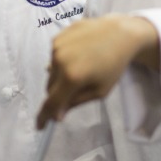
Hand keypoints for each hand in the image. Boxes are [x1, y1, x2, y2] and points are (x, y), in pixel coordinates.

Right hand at [37, 14, 159, 127]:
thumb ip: (75, 103)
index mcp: (72, 77)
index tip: (40, 126)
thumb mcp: (99, 91)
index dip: (44, 116)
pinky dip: (63, 60)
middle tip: (77, 88)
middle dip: (59, 93)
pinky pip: (54, 57)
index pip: (51, 102)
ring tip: (83, 67)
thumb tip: (57, 115)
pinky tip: (80, 55)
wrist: (120, 33)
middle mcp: (60, 61)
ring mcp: (57, 47)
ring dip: (61, 75)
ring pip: (51, 72)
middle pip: (50, 87)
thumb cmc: (113, 65)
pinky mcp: (58, 37)